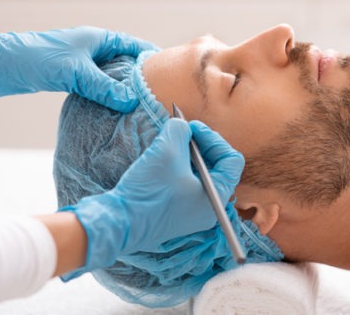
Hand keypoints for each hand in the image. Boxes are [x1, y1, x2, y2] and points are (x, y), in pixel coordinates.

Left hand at [0, 26, 157, 111]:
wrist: (1, 66)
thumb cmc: (37, 58)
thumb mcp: (75, 73)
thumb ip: (104, 87)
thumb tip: (130, 101)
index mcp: (99, 39)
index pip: (134, 44)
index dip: (152, 56)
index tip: (169, 71)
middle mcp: (94, 49)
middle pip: (126, 62)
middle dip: (141, 77)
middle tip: (157, 93)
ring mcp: (85, 64)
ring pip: (113, 76)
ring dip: (124, 89)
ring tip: (141, 104)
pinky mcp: (75, 77)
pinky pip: (100, 86)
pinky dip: (110, 96)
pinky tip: (116, 108)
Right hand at [59, 119, 244, 277]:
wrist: (118, 223)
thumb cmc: (148, 190)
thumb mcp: (167, 149)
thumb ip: (180, 130)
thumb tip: (182, 127)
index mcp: (217, 196)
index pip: (231, 160)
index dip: (214, 138)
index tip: (192, 129)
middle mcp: (210, 208)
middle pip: (217, 167)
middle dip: (200, 145)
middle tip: (181, 133)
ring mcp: (193, 214)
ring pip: (199, 175)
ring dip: (186, 156)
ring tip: (167, 145)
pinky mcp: (176, 215)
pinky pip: (185, 186)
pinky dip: (177, 170)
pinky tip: (159, 163)